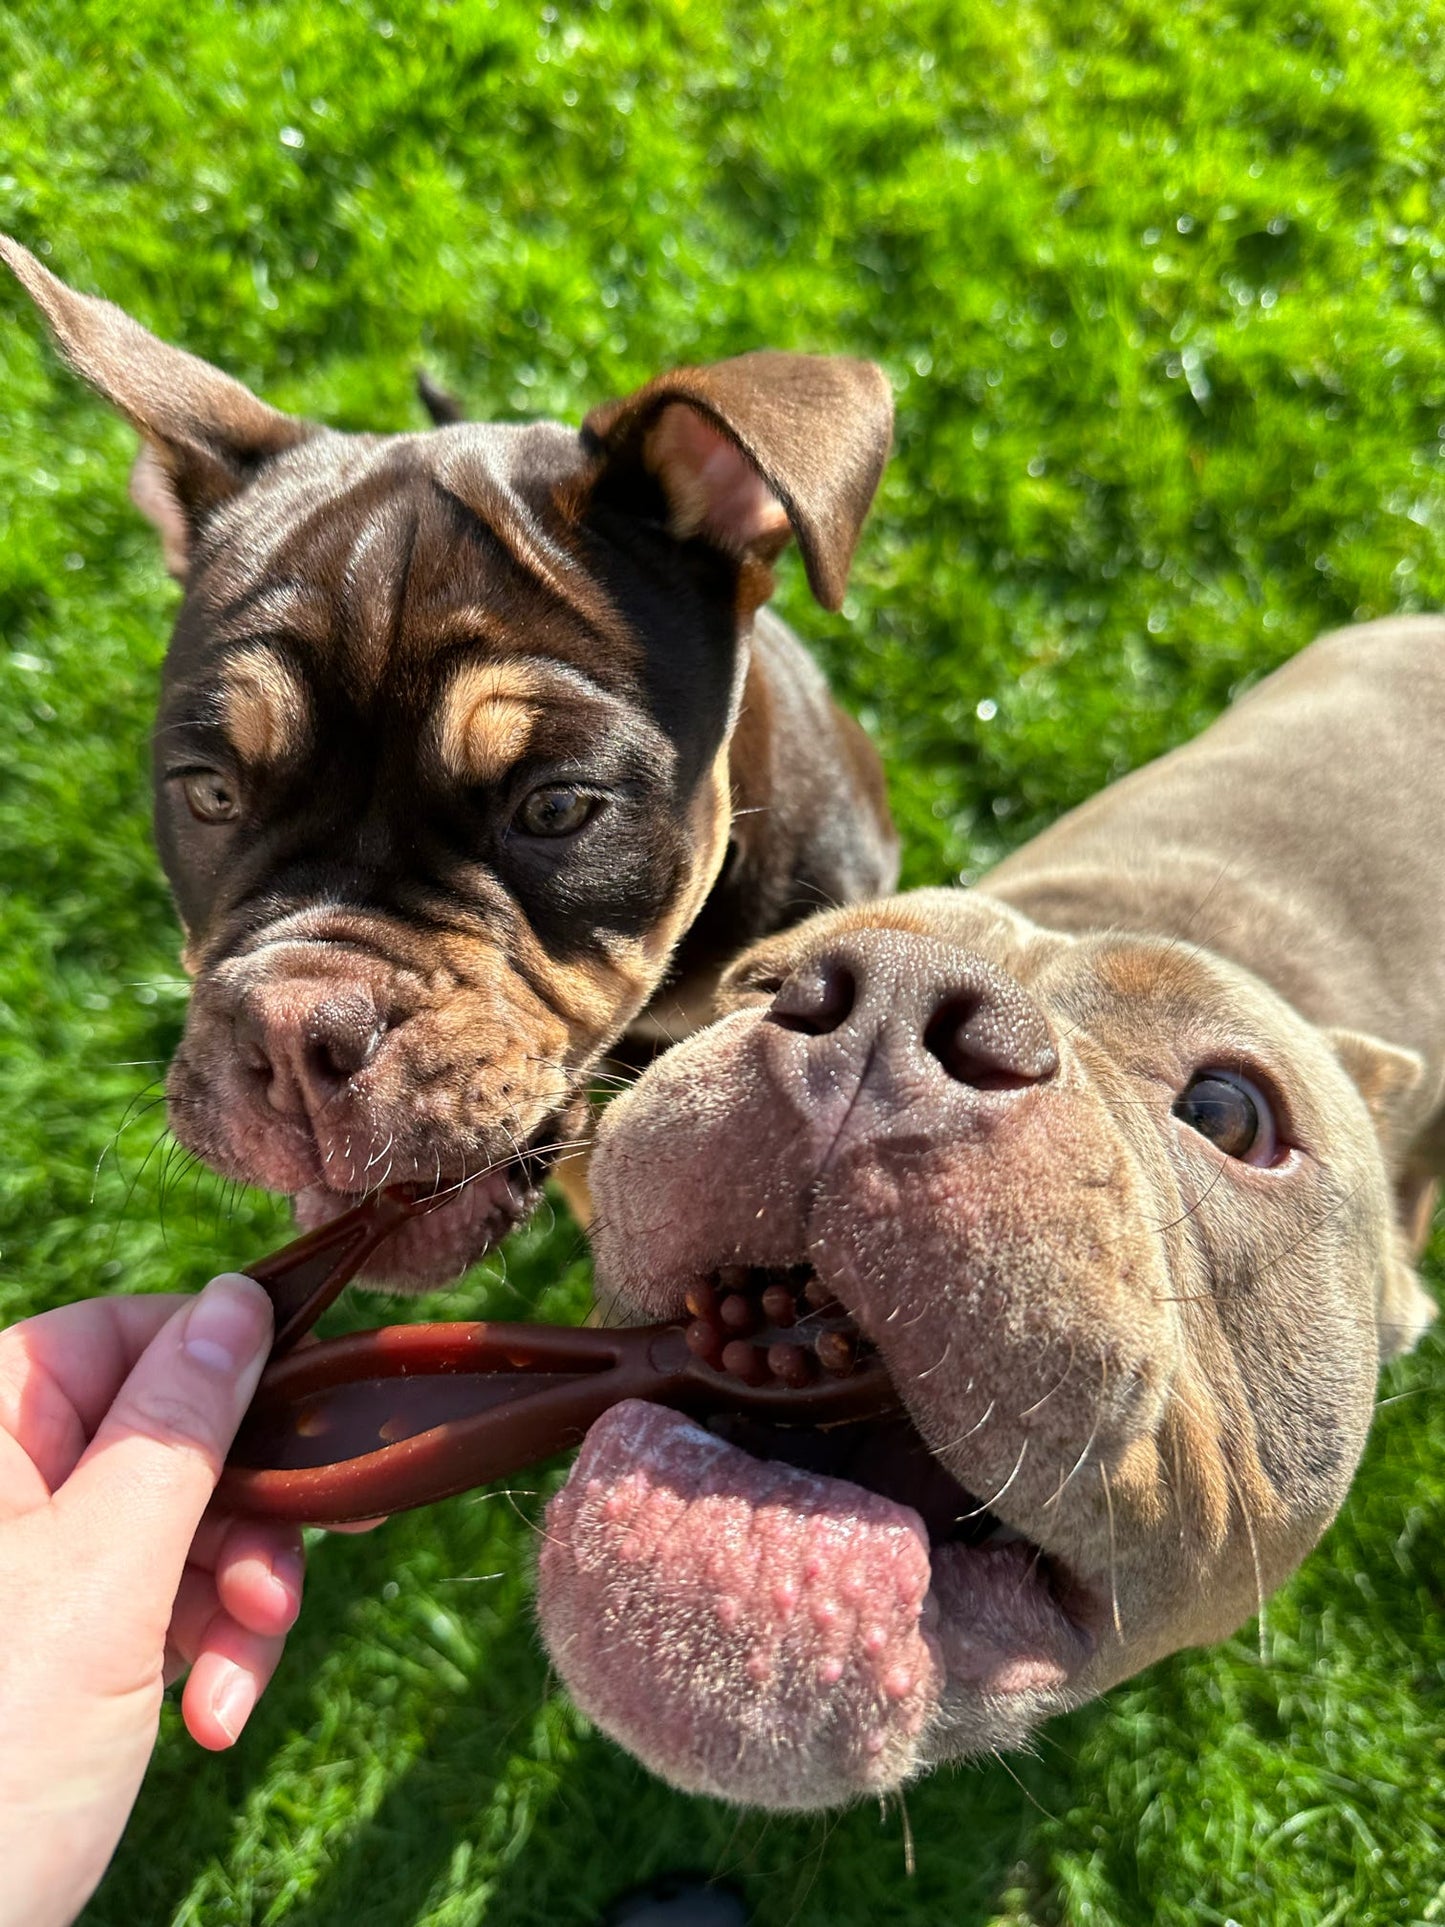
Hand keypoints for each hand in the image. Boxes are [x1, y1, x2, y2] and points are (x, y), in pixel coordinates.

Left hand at [0, 1275, 300, 1926]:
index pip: (120, 1333)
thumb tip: (241, 1299)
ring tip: (240, 1682)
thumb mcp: (104, 1575)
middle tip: (278, 1589)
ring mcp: (29, 1571)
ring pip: (181, 1526)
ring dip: (238, 1600)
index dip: (222, 1365)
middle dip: (244, 1515)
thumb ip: (181, 1428)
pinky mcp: (57, 1645)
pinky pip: (161, 1603)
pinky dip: (206, 1652)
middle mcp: (3, 1492)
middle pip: (168, 1437)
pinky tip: (214, 1717)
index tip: (312, 1409)